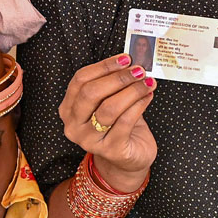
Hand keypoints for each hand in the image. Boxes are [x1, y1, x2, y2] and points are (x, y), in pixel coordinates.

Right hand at [58, 53, 156, 192]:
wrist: (129, 158)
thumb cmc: (119, 125)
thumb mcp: (109, 101)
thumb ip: (113, 84)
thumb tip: (130, 62)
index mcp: (68, 108)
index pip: (80, 80)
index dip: (103, 66)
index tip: (125, 58)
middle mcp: (74, 125)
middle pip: (91, 93)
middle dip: (118, 78)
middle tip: (138, 70)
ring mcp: (90, 140)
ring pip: (109, 108)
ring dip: (131, 91)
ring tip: (147, 82)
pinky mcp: (111, 150)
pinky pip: (125, 121)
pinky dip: (139, 105)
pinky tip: (148, 96)